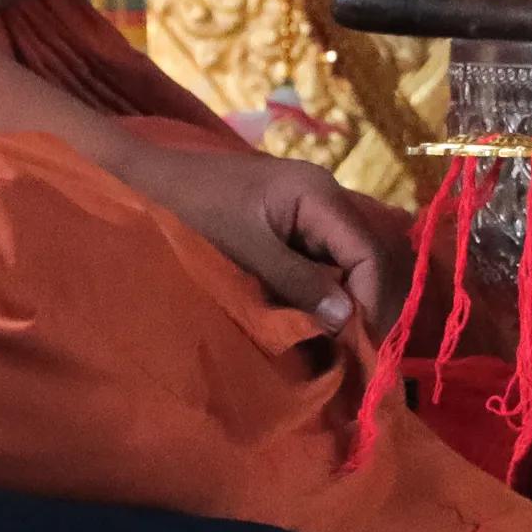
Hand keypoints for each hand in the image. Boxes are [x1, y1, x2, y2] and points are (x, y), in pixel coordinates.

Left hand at [114, 142, 410, 336]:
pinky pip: (331, 258)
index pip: (369, 252)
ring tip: (352, 343)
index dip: (375, 301)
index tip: (368, 346)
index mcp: (319, 195)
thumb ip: (297, 282)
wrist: (156, 178)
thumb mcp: (245, 251)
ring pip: (355, 259)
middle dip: (373, 303)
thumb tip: (346, 319)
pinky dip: (334, 290)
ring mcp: (315, 207)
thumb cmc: (195, 210)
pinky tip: (329, 320)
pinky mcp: (298, 222)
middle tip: (366, 353)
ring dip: (356, 300)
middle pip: (371, 254)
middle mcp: (328, 196)